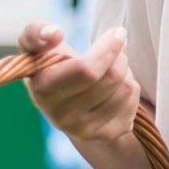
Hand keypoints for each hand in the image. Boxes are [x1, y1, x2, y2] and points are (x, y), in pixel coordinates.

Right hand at [18, 22, 139, 142]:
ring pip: (126, 87)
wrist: (64, 104)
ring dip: (125, 70)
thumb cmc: (52, 67)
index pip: (86, 69)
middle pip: (112, 76)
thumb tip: (54, 32)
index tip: (117, 32)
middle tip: (115, 47)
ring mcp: (85, 130)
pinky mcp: (107, 135)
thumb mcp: (37, 47)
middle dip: (119, 55)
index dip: (108, 47)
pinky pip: (133, 102)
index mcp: (43, 91)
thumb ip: (36, 33)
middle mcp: (61, 117)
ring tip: (109, 69)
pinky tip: (115, 87)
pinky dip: (131, 88)